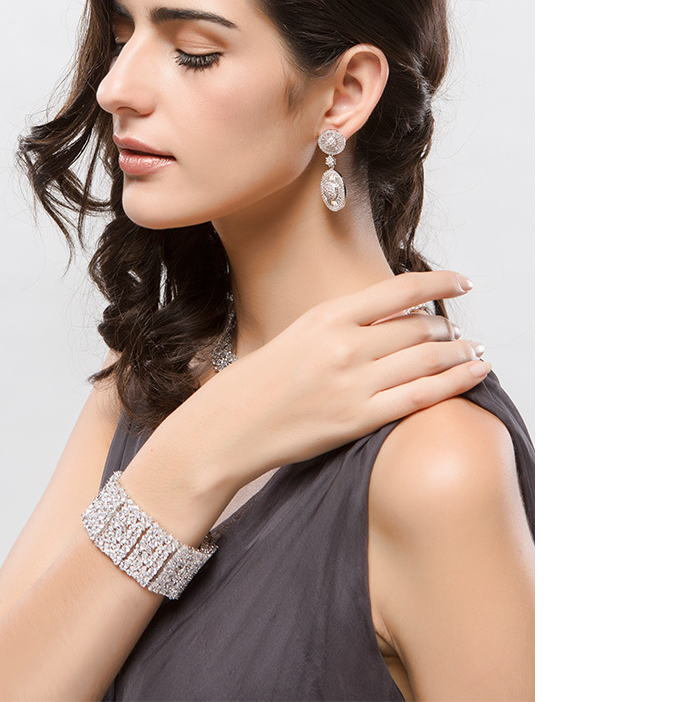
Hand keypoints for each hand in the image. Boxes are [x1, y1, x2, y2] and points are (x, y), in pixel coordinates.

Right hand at [178, 271, 487, 489]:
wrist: (231, 425)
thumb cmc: (262, 380)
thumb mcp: (299, 333)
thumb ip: (346, 324)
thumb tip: (395, 315)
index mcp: (326, 316)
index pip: (398, 289)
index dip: (439, 282)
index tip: (463, 282)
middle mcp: (343, 345)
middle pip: (418, 327)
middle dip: (448, 327)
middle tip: (461, 332)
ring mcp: (352, 383)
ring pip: (427, 359)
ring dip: (460, 353)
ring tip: (475, 352)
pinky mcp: (357, 419)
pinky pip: (421, 396)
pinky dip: (456, 383)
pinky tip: (474, 375)